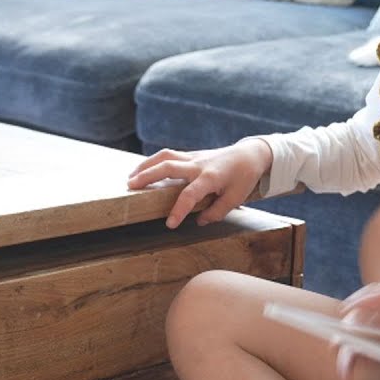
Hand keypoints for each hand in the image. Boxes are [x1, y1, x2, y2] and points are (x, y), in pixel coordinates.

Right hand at [126, 139, 271, 228]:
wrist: (250, 154)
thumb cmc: (244, 177)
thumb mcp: (236, 198)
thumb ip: (217, 212)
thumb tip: (199, 221)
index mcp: (211, 177)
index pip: (190, 194)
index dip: (179, 210)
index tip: (170, 224)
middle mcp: (199, 165)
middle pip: (169, 167)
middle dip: (148, 176)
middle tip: (130, 188)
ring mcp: (194, 157)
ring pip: (165, 156)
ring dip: (146, 165)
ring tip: (130, 178)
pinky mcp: (191, 155)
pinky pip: (169, 155)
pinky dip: (153, 162)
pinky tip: (143, 171)